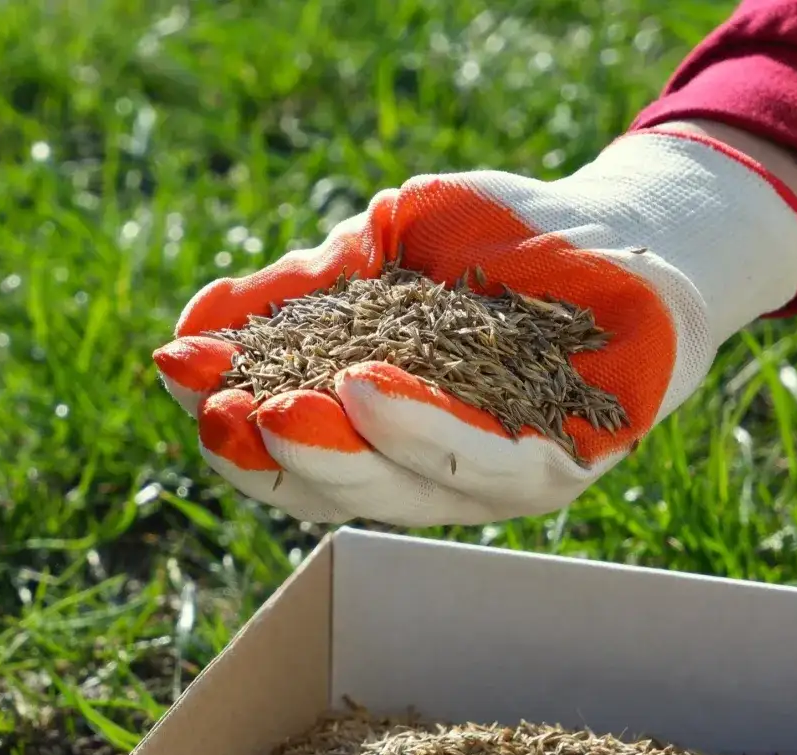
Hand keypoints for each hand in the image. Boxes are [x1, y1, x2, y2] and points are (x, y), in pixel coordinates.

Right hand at [154, 129, 796, 526]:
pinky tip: (367, 390)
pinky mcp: (563, 462)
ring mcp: (494, 478)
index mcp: (375, 430)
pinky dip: (421, 430)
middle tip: (217, 413)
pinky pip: (486, 462)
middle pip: (337, 486)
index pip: (292, 450)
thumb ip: (299, 294)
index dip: (233, 422)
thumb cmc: (490, 242)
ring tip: (281, 409)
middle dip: (274, 451)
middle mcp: (427, 468)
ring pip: (401, 485)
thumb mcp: (377, 254)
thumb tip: (192, 325)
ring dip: (335, 451)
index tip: (182, 378)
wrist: (614, 227)